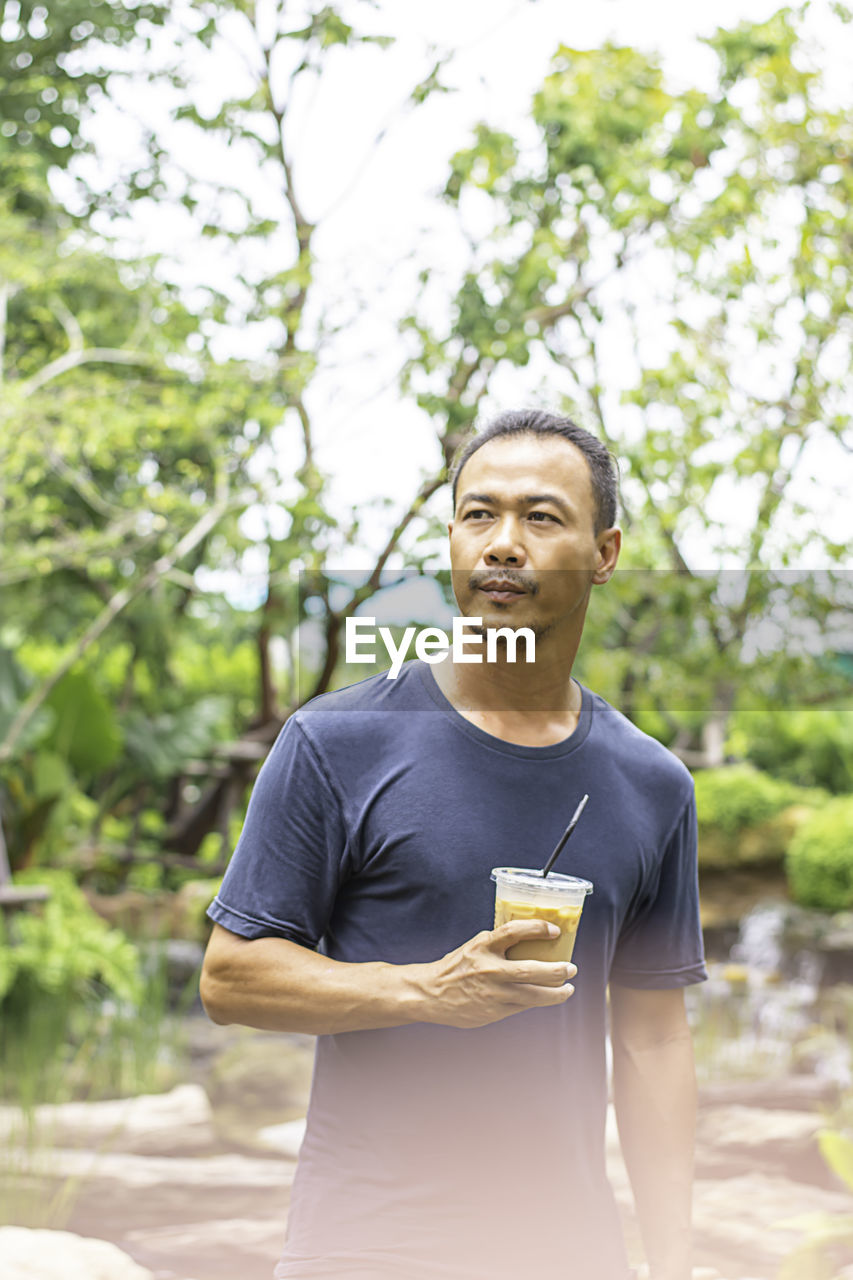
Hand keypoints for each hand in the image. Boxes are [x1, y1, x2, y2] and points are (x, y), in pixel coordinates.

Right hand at [415, 921, 575, 1028]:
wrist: (431, 994)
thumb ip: (498, 943)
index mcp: (483, 947)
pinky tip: (545, 997)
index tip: (555, 931)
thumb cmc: (458, 966)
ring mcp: (493, 994)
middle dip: (557, 971)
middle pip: (531, 971)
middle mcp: (489, 970)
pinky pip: (523, 1006)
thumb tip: (530, 938)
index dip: (537, 929)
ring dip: (556, 993)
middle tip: (572, 968)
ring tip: (568, 989)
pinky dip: (537, 1001)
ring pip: (533, 995)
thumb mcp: (475, 946)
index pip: (514, 932)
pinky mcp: (494, 1012)